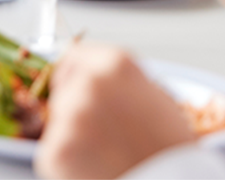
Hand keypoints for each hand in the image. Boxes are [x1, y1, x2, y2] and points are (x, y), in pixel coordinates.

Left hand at [35, 43, 194, 178]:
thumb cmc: (170, 151)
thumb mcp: (156, 98)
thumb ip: (120, 82)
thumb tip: (98, 80)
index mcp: (116, 64)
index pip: (74, 55)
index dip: (74, 73)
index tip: (72, 84)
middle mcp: (91, 82)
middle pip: (65, 88)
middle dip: (74, 106)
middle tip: (98, 132)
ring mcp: (71, 115)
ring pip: (59, 120)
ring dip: (72, 135)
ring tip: (104, 155)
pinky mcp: (57, 149)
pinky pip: (54, 151)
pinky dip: (68, 163)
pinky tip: (95, 170)